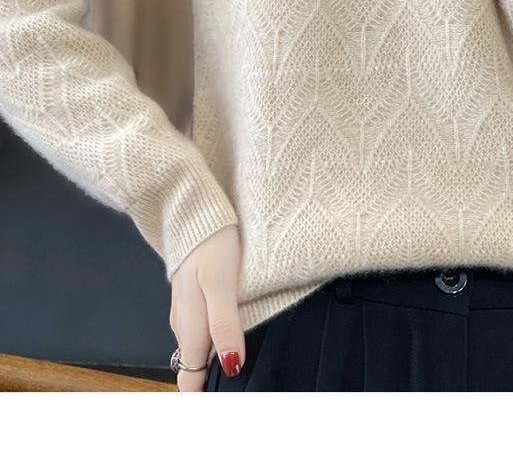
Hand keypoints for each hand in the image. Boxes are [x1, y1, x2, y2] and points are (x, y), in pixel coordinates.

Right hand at [169, 224, 243, 391]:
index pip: (191, 377)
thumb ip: (225, 326)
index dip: (202, 395)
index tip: (222, 403)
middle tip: (230, 391)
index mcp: (190, 324)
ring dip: (205, 360)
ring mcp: (183, 306)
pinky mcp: (188, 292)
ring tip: (227, 367)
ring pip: (192, 345)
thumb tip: (231, 365)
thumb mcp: (222, 284)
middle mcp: (182, 320)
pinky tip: (220, 333)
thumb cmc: (211, 242)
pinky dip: (205, 337)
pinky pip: (194, 325)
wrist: (194, 207)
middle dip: (204, 382)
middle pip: (191, 365)